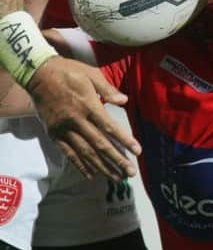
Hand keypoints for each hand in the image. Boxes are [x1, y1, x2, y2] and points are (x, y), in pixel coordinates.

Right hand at [26, 56, 140, 181]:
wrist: (38, 74)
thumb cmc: (69, 72)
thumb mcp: (91, 73)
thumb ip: (108, 89)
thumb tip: (124, 101)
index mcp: (88, 105)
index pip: (109, 127)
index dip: (124, 141)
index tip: (138, 151)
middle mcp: (76, 120)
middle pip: (99, 144)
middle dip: (116, 160)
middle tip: (131, 173)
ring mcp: (63, 129)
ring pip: (85, 152)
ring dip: (102, 167)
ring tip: (116, 177)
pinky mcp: (53, 134)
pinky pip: (68, 153)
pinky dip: (80, 165)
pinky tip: (92, 175)